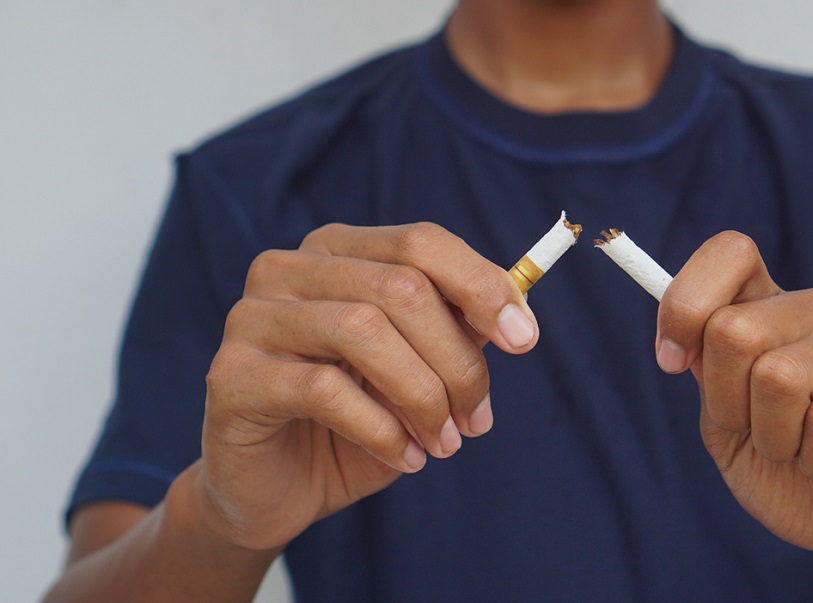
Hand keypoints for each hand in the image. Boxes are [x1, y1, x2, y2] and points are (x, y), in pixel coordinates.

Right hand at [196, 222, 538, 550]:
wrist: (277, 490)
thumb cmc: (355, 421)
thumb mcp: (419, 371)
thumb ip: (457, 332)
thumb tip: (515, 311)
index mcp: (337, 252)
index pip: (420, 242)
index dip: (481, 286)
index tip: (524, 339)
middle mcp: (287, 269)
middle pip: (400, 287)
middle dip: (457, 360)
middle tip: (479, 421)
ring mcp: (252, 317)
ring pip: (363, 331)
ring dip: (423, 397)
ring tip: (444, 443)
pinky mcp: (231, 375)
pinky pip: (323, 388)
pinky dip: (381, 428)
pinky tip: (405, 457)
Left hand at [656, 232, 812, 566]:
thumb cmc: (790, 471)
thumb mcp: (727, 428)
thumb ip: (706, 376)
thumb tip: (678, 342)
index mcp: (767, 309)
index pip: (730, 253)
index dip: (685, 304)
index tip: (672, 361)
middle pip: (733, 328)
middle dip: (728, 404)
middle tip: (759, 433)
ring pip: (778, 378)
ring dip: (775, 441)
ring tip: (803, 452)